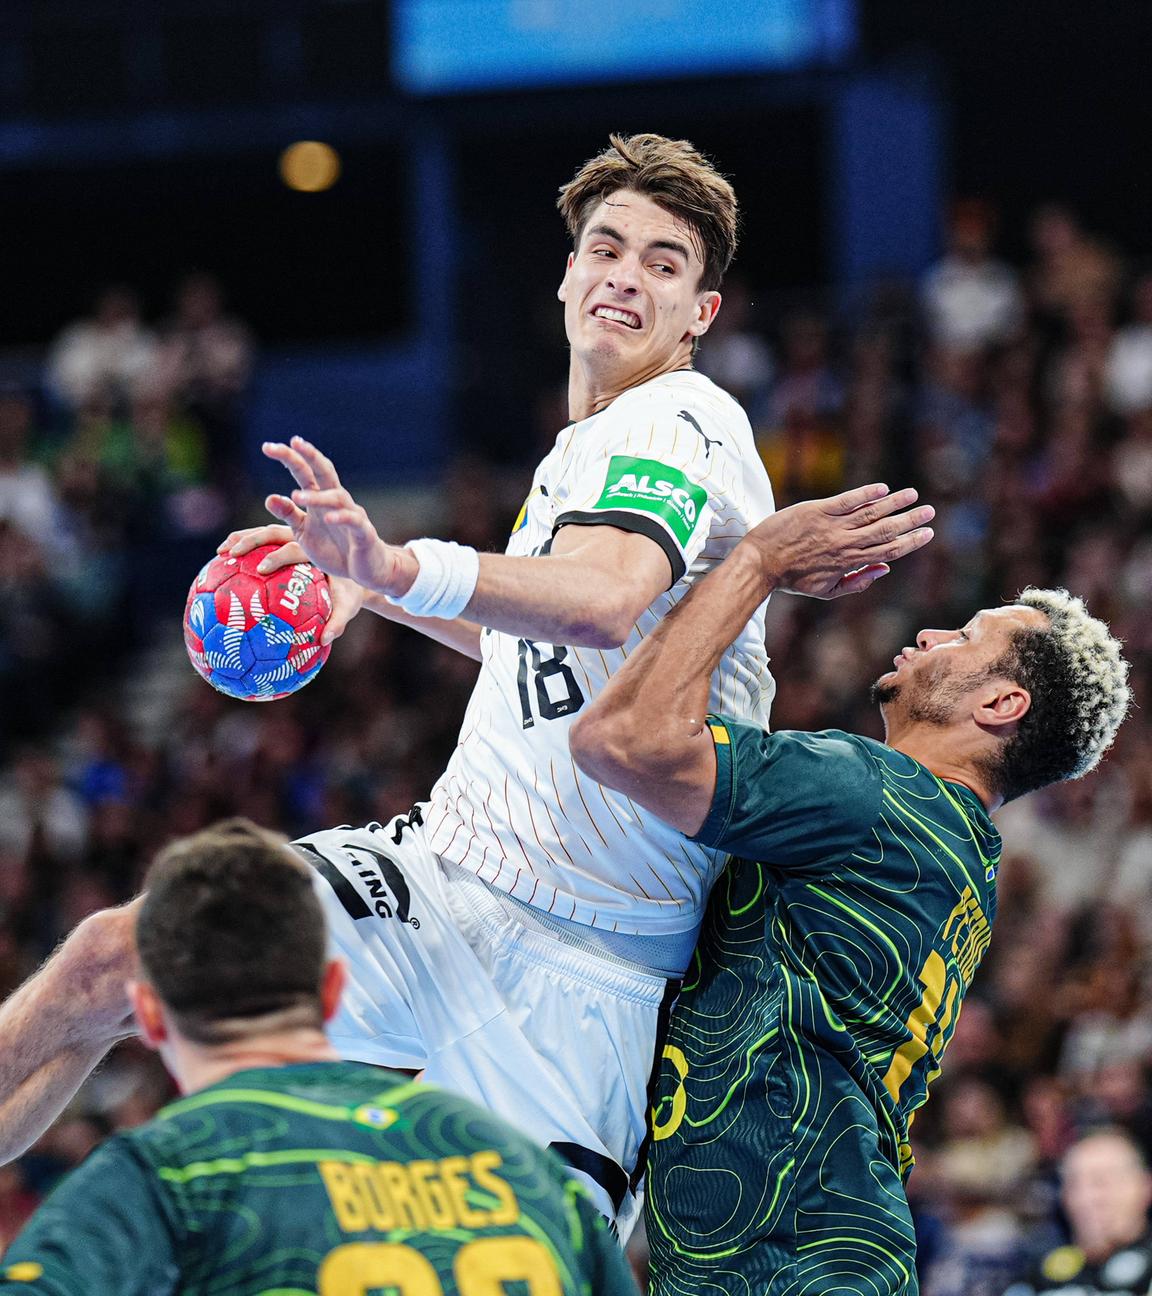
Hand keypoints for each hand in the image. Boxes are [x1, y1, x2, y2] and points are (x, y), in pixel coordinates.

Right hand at [216, 523, 365, 644]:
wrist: (355, 575)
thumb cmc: (349, 593)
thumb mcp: (347, 606)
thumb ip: (337, 622)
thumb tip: (324, 640)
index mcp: (317, 552)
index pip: (294, 550)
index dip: (278, 557)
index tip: (262, 569)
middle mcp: (303, 539)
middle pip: (273, 533)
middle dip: (251, 540)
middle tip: (232, 554)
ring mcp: (291, 537)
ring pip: (264, 532)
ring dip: (241, 538)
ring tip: (220, 552)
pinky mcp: (284, 542)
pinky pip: (262, 543)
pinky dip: (244, 548)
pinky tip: (224, 561)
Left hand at [261, 438, 414, 597]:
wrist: (366, 570)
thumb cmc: (335, 549)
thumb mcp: (305, 533)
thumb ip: (289, 515)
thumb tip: (268, 497)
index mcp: (321, 499)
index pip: (305, 472)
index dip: (290, 458)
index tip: (268, 447)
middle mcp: (337, 501)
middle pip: (324, 472)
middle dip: (309, 456)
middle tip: (292, 443)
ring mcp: (352, 514)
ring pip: (336, 497)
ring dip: (317, 496)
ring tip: (297, 497)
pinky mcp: (364, 533)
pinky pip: (353, 521)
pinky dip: (342, 517)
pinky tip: (328, 518)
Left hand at [747, 483, 933, 598]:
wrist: (761, 563)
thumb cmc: (792, 579)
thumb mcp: (826, 591)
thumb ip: (857, 583)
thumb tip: (884, 569)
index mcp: (849, 562)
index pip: (888, 551)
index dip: (910, 542)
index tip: (927, 533)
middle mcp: (845, 543)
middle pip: (886, 531)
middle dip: (910, 521)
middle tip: (930, 512)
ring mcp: (832, 526)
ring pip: (871, 513)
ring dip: (895, 503)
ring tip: (913, 495)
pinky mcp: (817, 510)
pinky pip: (847, 501)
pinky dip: (866, 494)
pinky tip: (883, 488)